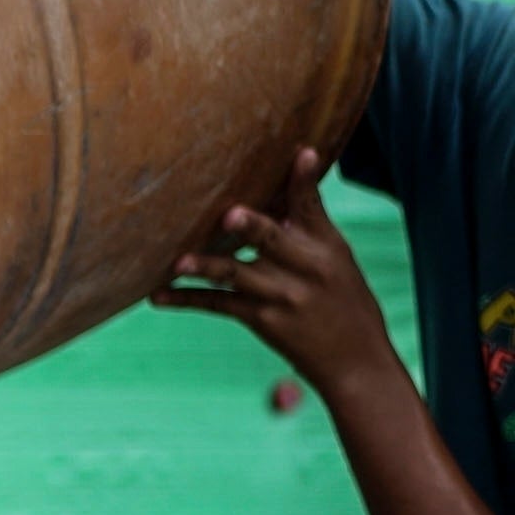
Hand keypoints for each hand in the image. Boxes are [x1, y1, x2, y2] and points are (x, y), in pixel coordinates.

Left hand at [159, 145, 401, 400]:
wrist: (356, 361)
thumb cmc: (344, 304)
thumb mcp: (338, 263)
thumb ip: (310, 231)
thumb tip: (286, 193)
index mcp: (328, 247)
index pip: (313, 207)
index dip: (305, 180)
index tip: (302, 152)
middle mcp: (308, 268)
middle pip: (273, 239)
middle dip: (253, 227)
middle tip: (230, 213)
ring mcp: (284, 296)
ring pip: (237, 274)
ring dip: (206, 267)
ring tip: (179, 262)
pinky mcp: (264, 320)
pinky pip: (219, 305)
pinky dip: (187, 300)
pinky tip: (158, 296)